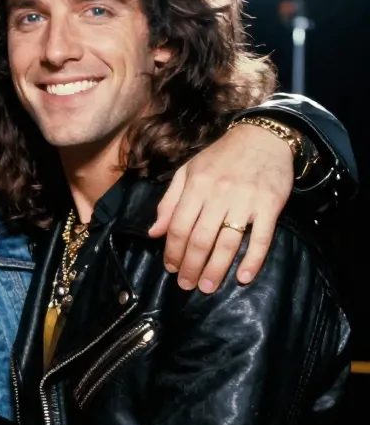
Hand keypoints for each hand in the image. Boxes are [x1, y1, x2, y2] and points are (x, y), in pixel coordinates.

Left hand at [150, 122, 293, 291]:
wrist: (263, 137)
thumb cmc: (221, 157)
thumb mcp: (188, 172)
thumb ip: (170, 202)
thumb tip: (154, 233)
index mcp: (196, 186)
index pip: (178, 226)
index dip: (172, 251)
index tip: (170, 268)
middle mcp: (218, 194)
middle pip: (200, 238)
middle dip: (191, 266)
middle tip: (186, 285)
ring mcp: (246, 200)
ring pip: (227, 242)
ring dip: (216, 269)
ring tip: (207, 287)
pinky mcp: (270, 205)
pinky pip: (261, 237)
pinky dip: (253, 259)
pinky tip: (244, 277)